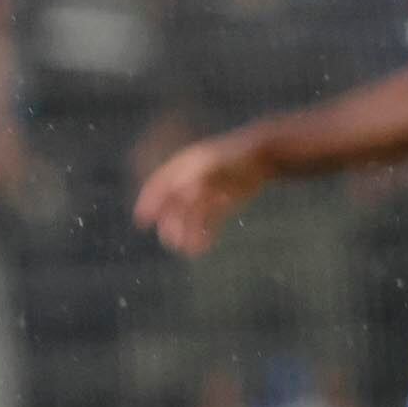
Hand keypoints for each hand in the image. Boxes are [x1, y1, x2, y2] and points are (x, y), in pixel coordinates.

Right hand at [133, 134, 269, 255]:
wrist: (265, 155)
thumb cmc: (238, 156)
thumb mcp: (216, 165)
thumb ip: (198, 178)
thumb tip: (184, 196)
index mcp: (184, 167)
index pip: (159, 186)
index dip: (149, 202)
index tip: (142, 220)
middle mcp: (193, 181)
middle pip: (174, 206)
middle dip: (171, 224)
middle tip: (171, 242)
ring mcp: (209, 193)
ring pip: (191, 217)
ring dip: (187, 233)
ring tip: (188, 251)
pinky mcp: (224, 204)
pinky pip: (210, 222)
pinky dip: (205, 234)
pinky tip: (203, 249)